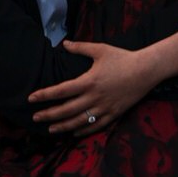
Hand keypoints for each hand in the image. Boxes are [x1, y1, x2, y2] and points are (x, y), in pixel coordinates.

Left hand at [28, 40, 157, 134]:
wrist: (146, 70)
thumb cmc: (122, 58)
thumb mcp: (100, 49)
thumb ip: (80, 48)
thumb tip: (64, 44)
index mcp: (89, 81)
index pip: (61, 91)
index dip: (45, 95)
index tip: (31, 99)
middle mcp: (94, 97)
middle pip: (66, 110)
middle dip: (49, 115)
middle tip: (35, 118)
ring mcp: (104, 108)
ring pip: (79, 122)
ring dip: (63, 126)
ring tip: (50, 129)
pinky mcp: (114, 114)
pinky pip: (96, 126)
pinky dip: (83, 131)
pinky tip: (73, 133)